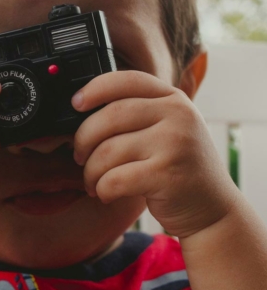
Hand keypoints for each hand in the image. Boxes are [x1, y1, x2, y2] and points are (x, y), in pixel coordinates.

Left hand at [72, 71, 237, 237]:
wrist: (214, 210)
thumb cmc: (177, 167)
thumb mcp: (167, 128)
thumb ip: (137, 113)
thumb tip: (82, 109)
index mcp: (172, 98)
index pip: (126, 80)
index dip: (94, 89)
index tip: (75, 103)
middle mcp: (178, 114)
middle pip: (110, 116)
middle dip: (84, 138)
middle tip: (79, 155)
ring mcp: (175, 143)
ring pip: (108, 150)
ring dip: (90, 170)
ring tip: (92, 181)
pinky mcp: (168, 175)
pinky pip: (115, 179)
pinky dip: (102, 188)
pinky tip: (105, 193)